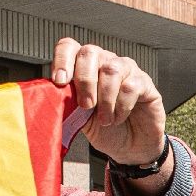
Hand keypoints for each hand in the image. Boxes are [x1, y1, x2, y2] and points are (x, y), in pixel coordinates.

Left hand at [52, 38, 165, 165]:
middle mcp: (105, 62)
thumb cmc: (104, 129)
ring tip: (105, 119)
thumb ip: (67, 102)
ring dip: (105, 99)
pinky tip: (119, 117)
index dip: (62, 60)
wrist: (130, 147)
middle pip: (90, 52)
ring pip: (112, 69)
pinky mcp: (144, 82)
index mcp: (85, 67)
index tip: (60, 82)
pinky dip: (122, 107)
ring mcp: (126, 69)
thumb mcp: (79, 118)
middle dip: (84, 81)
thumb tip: (51, 95)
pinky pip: (131, 86)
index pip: (69, 47)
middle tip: (86, 106)